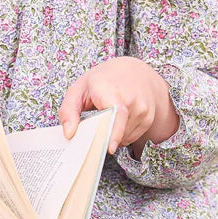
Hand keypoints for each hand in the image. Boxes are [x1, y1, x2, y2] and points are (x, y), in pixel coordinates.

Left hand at [58, 58, 178, 154]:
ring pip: (125, 137)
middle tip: (94, 133)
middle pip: (118, 129)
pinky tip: (116, 123)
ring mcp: (143, 109)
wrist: (133, 70)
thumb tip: (69, 134)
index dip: (115, 131)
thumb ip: (68, 111)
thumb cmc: (102, 81)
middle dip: (104, 138)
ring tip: (106, 121)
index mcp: (110, 89)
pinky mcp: (148, 118)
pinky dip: (121, 136)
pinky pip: (132, 137)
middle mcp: (131, 98)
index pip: (118, 112)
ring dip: (112, 137)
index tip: (109, 148)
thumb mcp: (78, 89)